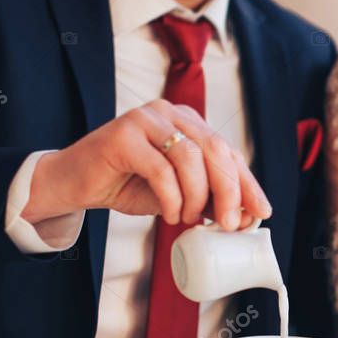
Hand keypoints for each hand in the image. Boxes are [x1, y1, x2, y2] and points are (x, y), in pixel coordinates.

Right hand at [21, 99, 271, 229]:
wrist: (75, 184)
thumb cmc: (128, 184)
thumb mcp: (178, 194)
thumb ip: (208, 198)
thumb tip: (243, 217)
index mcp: (188, 122)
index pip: (227, 152)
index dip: (247, 183)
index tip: (262, 211)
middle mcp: (170, 113)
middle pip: (215, 150)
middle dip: (229, 191)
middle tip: (229, 223)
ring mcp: (145, 119)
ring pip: (190, 158)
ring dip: (196, 197)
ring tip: (188, 219)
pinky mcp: (122, 135)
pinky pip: (161, 169)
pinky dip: (172, 198)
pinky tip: (170, 213)